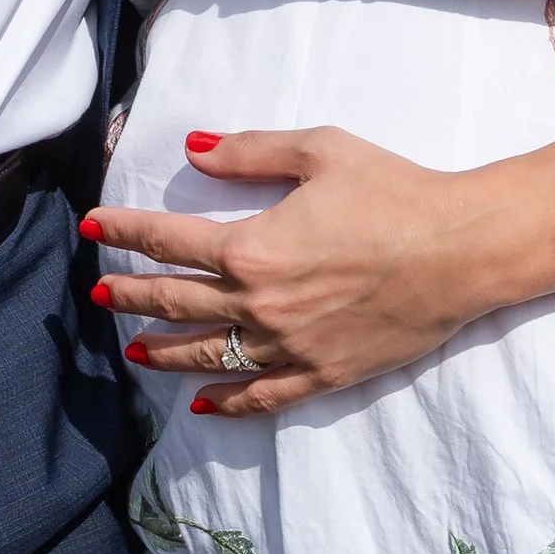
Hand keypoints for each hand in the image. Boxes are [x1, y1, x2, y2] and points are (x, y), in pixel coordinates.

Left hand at [84, 127, 484, 413]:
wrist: (460, 250)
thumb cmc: (393, 191)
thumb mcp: (318, 150)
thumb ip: (248, 151)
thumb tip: (192, 148)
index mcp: (251, 247)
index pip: (168, 240)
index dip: (125, 231)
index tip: (94, 227)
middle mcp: (258, 305)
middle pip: (175, 302)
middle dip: (129, 295)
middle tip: (99, 292)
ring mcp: (288, 347)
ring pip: (207, 356)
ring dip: (163, 351)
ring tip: (134, 349)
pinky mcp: (322, 374)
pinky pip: (262, 397)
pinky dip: (227, 403)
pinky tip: (203, 405)